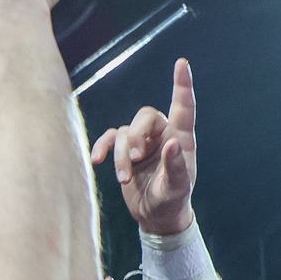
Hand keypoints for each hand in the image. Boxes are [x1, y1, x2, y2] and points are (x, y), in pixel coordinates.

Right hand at [90, 58, 197, 235]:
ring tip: (124, 179)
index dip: (182, 85)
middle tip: (136, 159)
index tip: (182, 63)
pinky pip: (109, 138)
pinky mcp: (124, 151)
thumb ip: (175, 167)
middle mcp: (162, 135)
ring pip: (124, 132)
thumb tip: (172, 143)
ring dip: (121, 155)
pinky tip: (97, 161)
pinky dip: (102, 148)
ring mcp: (141, 142)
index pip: (183, 107)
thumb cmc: (172, 201)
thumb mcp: (177, 188)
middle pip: (145, 115)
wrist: (155, 216)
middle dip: (136, 135)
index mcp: (181, 139)